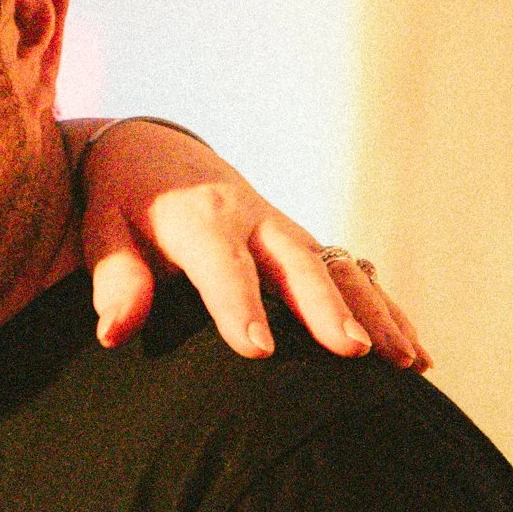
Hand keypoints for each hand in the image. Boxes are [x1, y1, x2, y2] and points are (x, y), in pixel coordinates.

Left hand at [71, 119, 429, 368]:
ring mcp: (282, 227)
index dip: (239, 307)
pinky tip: (411, 353)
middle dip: (327, 309)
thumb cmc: (119, 198)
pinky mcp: (298, 241)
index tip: (258, 352)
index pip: (221, 265)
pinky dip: (382, 310)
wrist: (150, 149)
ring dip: (374, 313)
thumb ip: (113, 276)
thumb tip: (114, 332)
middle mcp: (250, 216)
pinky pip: (348, 274)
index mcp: (197, 215)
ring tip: (406, 362)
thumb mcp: (101, 227)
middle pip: (297, 264)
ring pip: (337, 268)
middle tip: (353, 352)